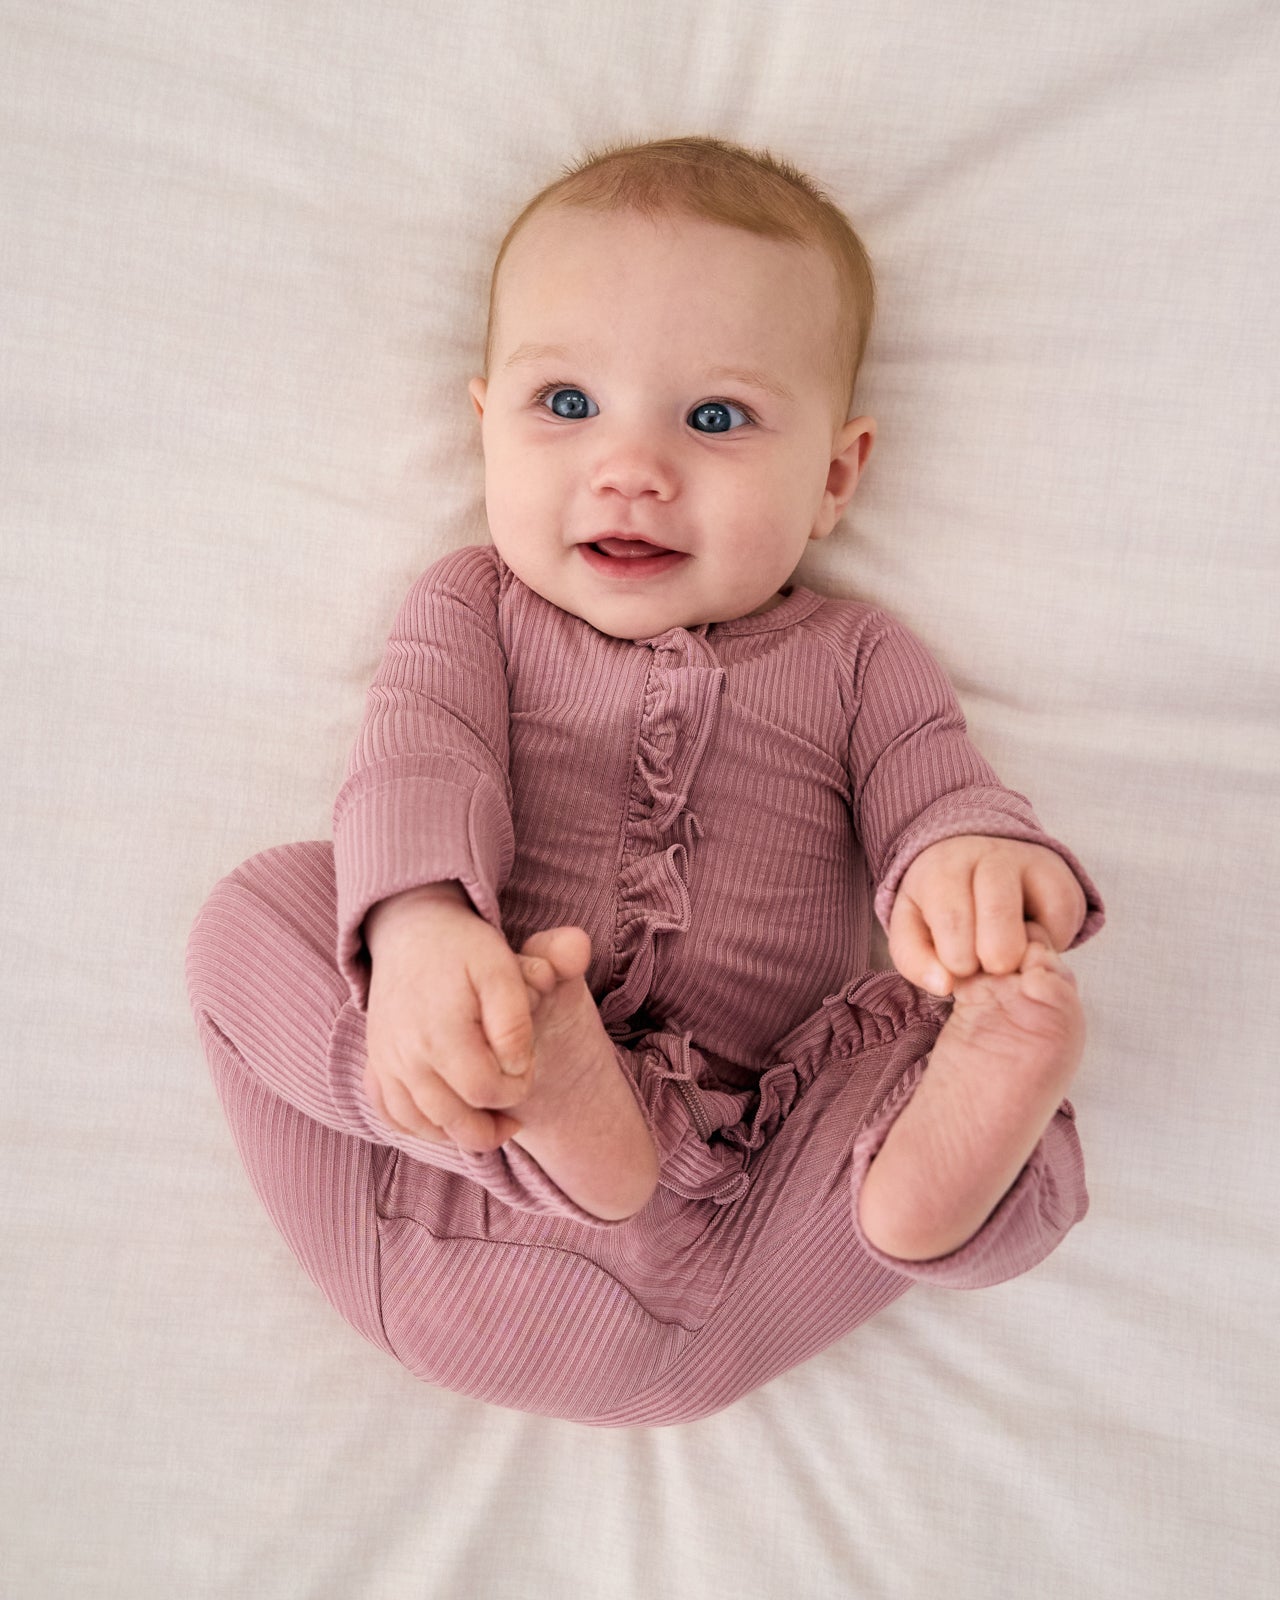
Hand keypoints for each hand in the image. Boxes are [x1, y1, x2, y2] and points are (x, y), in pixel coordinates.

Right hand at [363, 884, 535, 1152]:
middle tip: (515, 1116)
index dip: (515, 1090)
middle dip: (492, 1127)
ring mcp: (385, 1063)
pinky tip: (446, 1121)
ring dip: (458, 1134)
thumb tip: (516, 1068)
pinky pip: (391, 1115)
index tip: (525, 1068)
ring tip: (488, 1123)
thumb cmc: (463, 948)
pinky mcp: (375, 1064)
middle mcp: (406, 1056)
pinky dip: (419, 1128)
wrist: (410, 929)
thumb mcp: (501, 970)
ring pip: (421, 1126)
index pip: (485, 1091)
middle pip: (453, 1121)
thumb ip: (515, 1022)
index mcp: (441, 1034)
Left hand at [888, 836, 1085, 995]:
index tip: (960, 968)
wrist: (972, 854)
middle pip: (999, 913)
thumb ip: (915, 959)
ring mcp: (1029, 861)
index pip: (953, 920)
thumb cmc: (939, 902)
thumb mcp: (912, 926)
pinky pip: (1065, 915)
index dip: (958, 959)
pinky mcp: (1059, 872)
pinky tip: (1032, 940)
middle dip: (995, 959)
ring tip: (1010, 955)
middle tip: (989, 967)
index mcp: (942, 869)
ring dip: (1027, 952)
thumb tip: (944, 984)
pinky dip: (1053, 941)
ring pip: (1040, 914)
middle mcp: (987, 856)